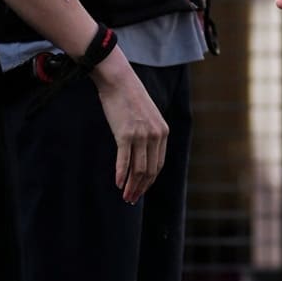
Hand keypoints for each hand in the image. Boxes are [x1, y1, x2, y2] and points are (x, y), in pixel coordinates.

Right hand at [89, 53, 168, 202]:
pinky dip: (121, 175)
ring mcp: (141, 135)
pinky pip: (124, 160)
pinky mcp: (125, 134)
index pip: (158, 165)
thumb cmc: (130, 98)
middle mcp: (155, 135)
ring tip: (125, 196)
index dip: (149, 181)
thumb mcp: (148, 116)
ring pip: (138, 169)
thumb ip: (149, 134)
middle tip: (131, 199)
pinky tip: (118, 184)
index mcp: (163, 132)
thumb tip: (142, 155)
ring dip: (131, 186)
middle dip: (140, 188)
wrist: (119, 81)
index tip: (141, 190)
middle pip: (149, 170)